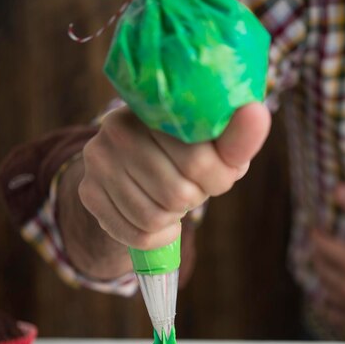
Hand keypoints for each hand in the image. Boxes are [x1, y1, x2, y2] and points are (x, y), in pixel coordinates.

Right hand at [79, 103, 270, 249]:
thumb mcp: (215, 147)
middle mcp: (117, 127)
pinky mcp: (89, 192)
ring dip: (174, 218)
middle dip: (194, 199)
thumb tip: (255, 112)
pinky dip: (158, 237)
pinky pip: (136, 234)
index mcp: (155, 106)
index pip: (197, 160)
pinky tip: (160, 221)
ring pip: (155, 217)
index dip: (218, 179)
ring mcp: (98, 161)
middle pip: (176, 193)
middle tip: (191, 188)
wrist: (134, 171)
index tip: (215, 176)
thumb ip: (235, 137)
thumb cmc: (185, 156)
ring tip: (172, 200)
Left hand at [312, 185, 344, 334]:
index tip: (314, 229)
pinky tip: (329, 307)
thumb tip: (339, 190)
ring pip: (327, 292)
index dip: (316, 235)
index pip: (324, 245)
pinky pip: (337, 316)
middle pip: (322, 269)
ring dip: (321, 279)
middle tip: (317, 248)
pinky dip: (329, 309)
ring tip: (321, 272)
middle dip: (317, 256)